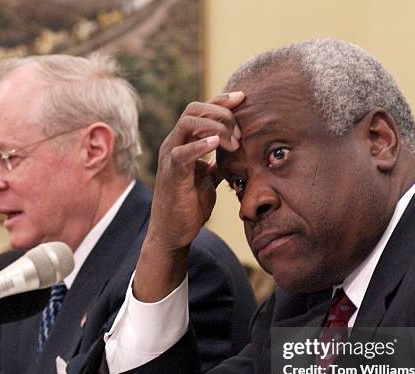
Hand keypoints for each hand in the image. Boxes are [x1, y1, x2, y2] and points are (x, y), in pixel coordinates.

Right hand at [133, 91, 244, 301]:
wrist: (174, 233)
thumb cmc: (190, 206)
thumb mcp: (210, 179)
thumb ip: (219, 163)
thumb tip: (239, 152)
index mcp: (184, 142)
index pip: (201, 109)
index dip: (222, 101)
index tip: (243, 99)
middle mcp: (174, 143)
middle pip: (194, 108)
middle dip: (221, 113)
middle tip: (241, 133)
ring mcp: (170, 157)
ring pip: (188, 122)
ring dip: (215, 127)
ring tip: (234, 143)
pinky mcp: (171, 173)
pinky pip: (182, 151)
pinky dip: (200, 144)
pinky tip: (217, 146)